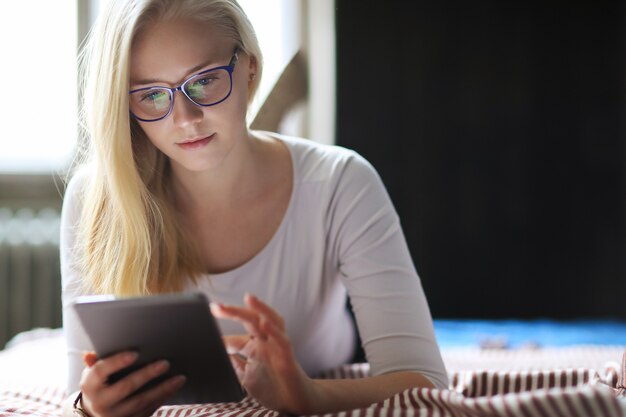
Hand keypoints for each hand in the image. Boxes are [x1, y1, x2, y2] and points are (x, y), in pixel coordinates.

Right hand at [78, 351, 185, 416]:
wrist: (93, 414)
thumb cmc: (99, 385)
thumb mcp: (92, 373)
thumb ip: (95, 361)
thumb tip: (91, 354)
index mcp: (90, 385)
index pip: (101, 371)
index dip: (117, 361)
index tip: (135, 353)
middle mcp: (101, 402)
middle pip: (126, 387)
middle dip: (147, 374)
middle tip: (166, 363)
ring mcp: (115, 415)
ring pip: (141, 402)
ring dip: (163, 390)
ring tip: (180, 378)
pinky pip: (147, 411)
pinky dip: (161, 399)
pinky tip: (173, 389)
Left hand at [211, 294, 316, 412]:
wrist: (295, 403)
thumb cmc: (273, 386)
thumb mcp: (246, 375)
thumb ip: (234, 363)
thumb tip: (219, 351)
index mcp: (255, 346)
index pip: (236, 337)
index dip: (221, 339)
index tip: (207, 328)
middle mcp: (267, 342)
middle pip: (251, 320)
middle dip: (234, 312)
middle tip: (216, 307)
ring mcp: (278, 347)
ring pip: (272, 322)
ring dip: (261, 309)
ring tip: (249, 298)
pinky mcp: (288, 357)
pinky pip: (283, 342)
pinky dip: (275, 332)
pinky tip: (265, 325)